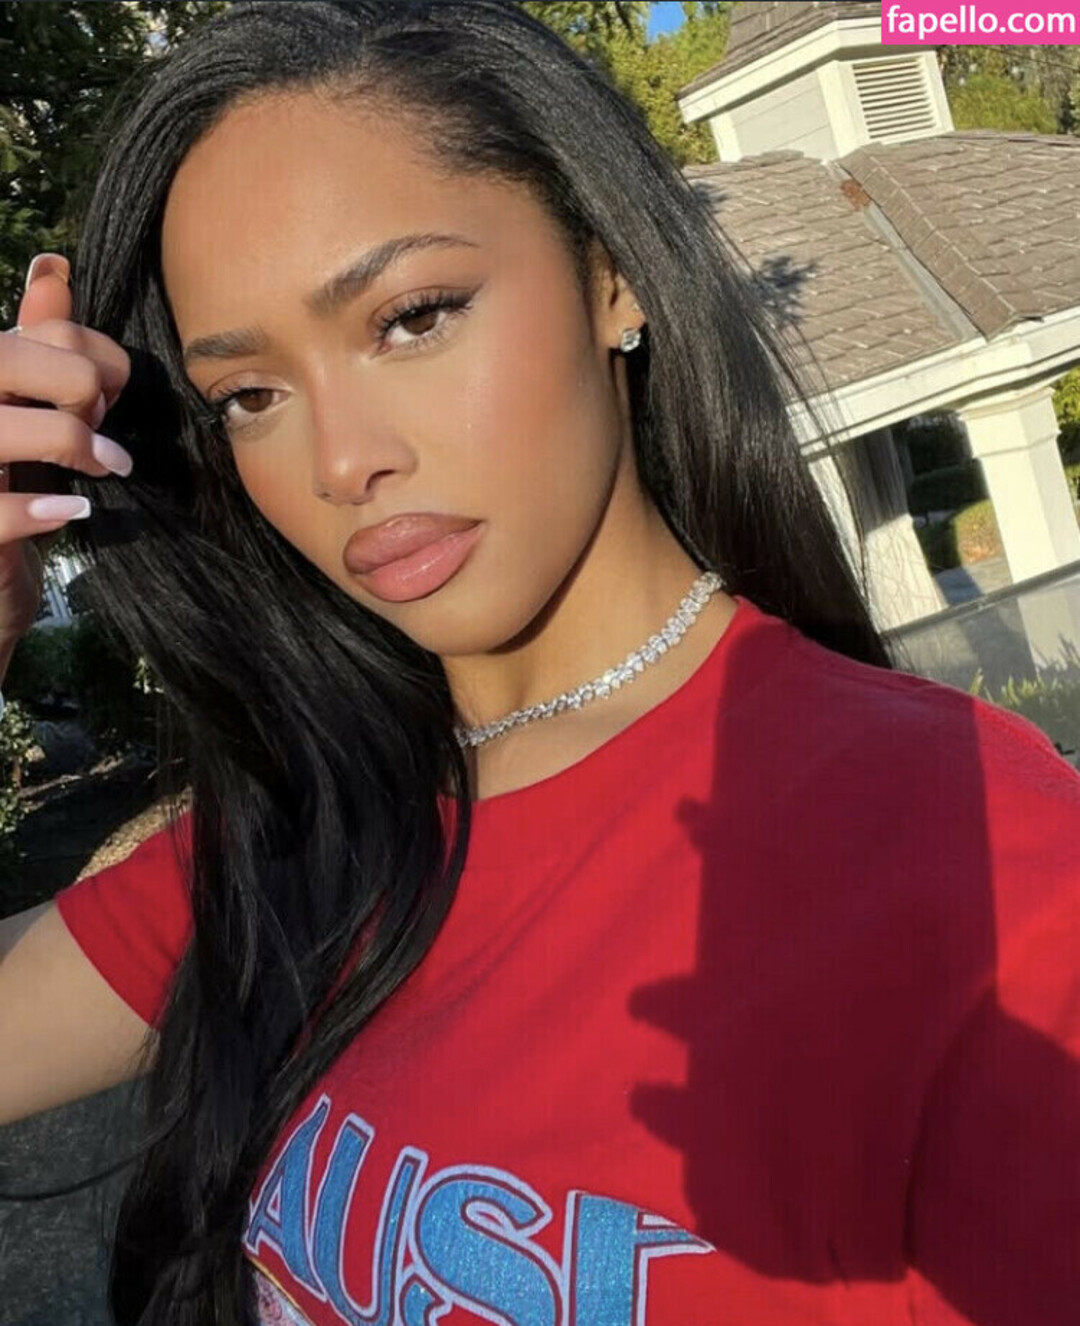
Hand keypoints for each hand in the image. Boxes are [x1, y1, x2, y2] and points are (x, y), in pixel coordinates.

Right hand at [0, 253, 132, 641]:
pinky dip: (42, 508)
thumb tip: (54, 266)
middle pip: (10, 359)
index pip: (36, 332)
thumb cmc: (7, 490)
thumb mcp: (22, 412)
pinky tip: (73, 510)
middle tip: (106, 430)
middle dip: (79, 388)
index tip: (114, 395)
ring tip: (105, 468)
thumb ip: (37, 342)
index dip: (94, 355)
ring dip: (70, 441)